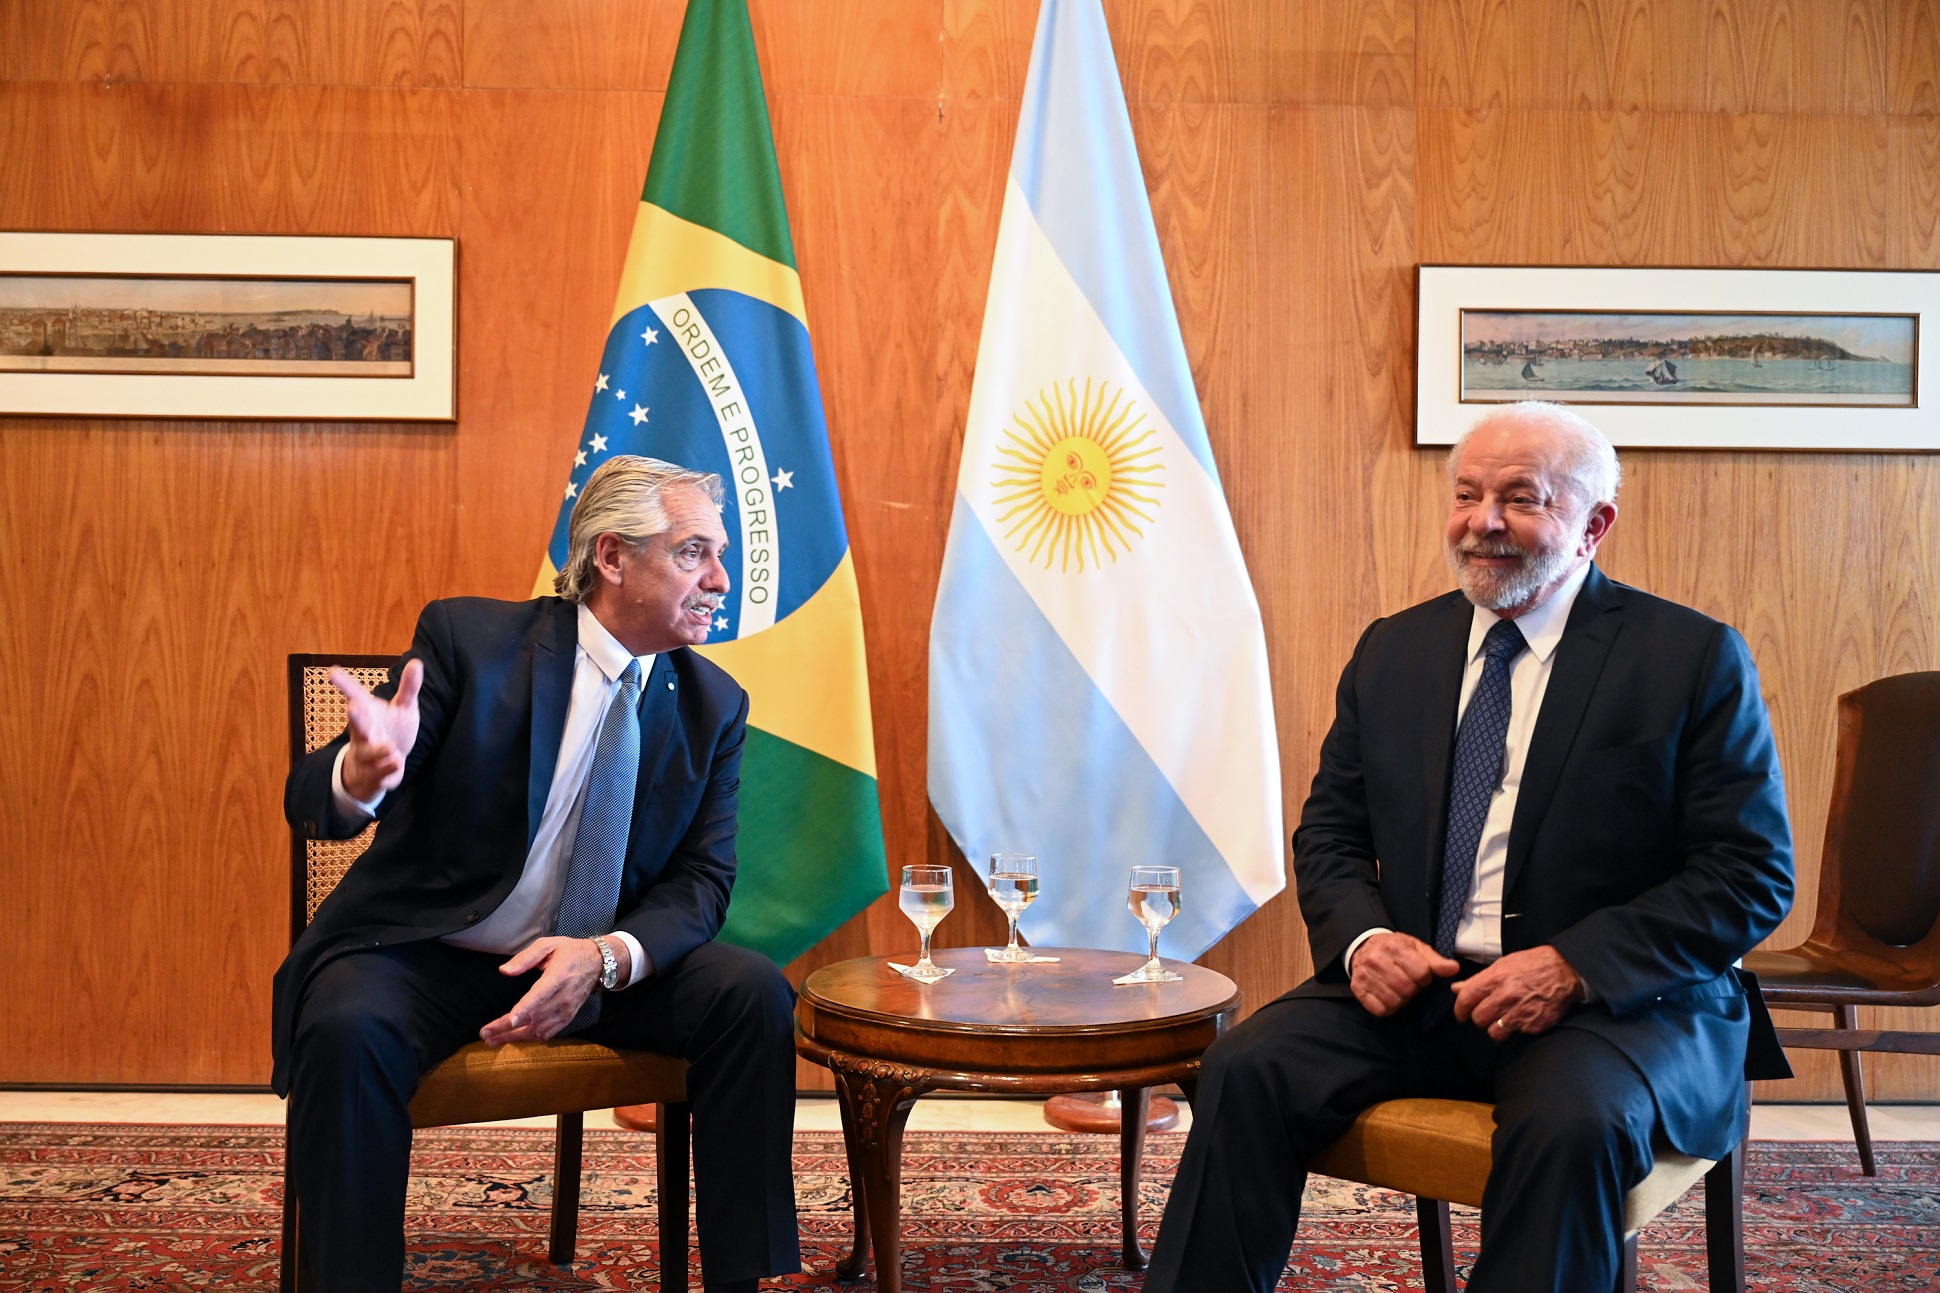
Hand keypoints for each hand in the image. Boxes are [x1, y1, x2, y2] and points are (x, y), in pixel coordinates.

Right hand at [332, 659, 423, 802]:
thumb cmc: (391, 728)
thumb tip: (417, 662)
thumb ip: (408, 688)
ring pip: (368, 754)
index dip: (344, 684)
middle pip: (357, 727)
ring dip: (378, 751)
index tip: (331, 672)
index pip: (355, 695)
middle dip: (355, 719)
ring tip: (392, 750)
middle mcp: (363, 733)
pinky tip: (396, 767)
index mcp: (367, 712)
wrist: (384, 765)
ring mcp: (367, 754)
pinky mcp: (377, 774)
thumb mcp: (403, 708)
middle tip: (352, 707)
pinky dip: (388, 773)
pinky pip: (381, 776)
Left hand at [479, 937, 602, 1044]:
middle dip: (507, 1028)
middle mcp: (563, 997)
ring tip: (493, 1040)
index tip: (509, 1020)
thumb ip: (525, 957)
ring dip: (514, 1037)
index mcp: (558, 977)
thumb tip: (505, 970)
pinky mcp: (567, 1018)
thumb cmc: (570, 952)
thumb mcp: (548, 945)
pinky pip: (547, 1033)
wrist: (597, 963)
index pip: (539, 996)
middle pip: (533, 1017)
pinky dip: (529, 1038)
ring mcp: (566, 1010)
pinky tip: (513, 1038)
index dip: (524, 1009)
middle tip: (485, 1034)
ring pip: (538, 1030)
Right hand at [1351, 932, 1459, 1015]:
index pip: (1421, 973)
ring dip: (1401, 1000)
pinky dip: (1388, 1008)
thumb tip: (1453, 969)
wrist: (1364, 946)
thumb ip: (1436, 960)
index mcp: (1394, 947)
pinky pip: (1380, 1010)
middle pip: (1407, 988)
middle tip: (1409, 983)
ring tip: (1398, 989)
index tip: (1420, 974)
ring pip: (1394, 1001)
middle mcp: (1376, 960)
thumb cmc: (1394, 948)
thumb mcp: (1416, 948)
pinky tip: (1388, 996)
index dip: (1425, 977)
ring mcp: (1365, 975)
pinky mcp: (1358, 989)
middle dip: (1413, 989)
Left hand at [1452, 945, 1584, 1040]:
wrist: (1565, 970)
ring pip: (1493, 1032)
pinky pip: (1515, 1034)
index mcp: (1496, 978)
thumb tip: (1456, 988)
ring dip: (1495, 1028)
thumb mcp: (1503, 965)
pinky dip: (1515, 1029)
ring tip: (1501, 1019)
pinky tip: (1520, 1018)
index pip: (1466, 999)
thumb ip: (1478, 979)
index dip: (1460, 1009)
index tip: (1461, 1014)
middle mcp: (1507, 996)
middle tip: (1485, 1015)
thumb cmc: (1533, 965)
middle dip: (1479, 1018)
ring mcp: (1521, 1012)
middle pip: (1478, 1018)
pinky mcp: (1534, 1024)